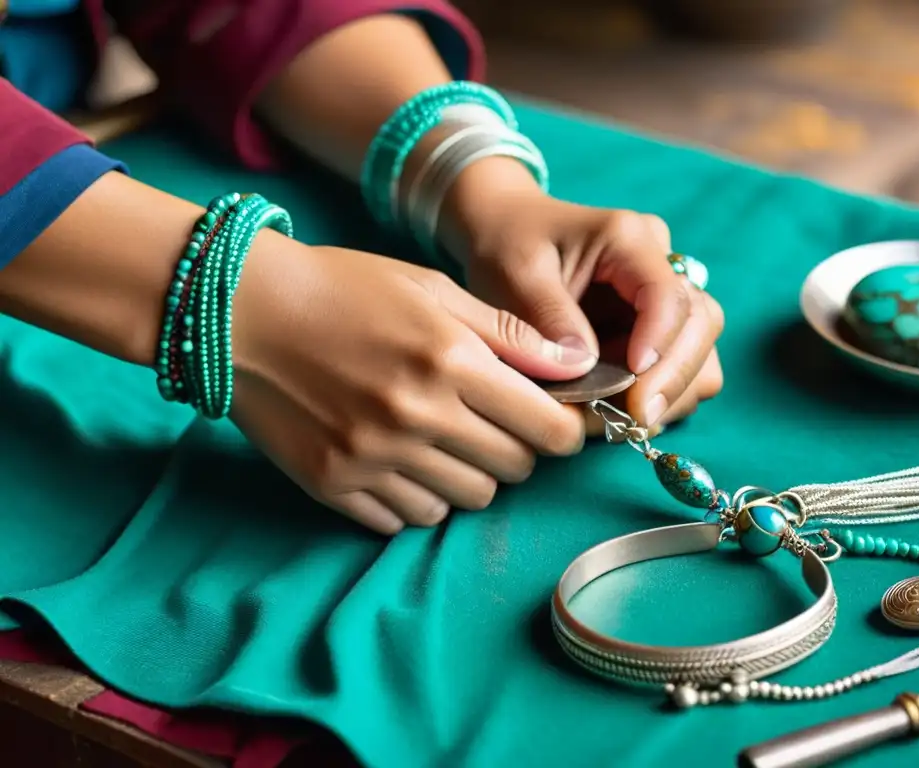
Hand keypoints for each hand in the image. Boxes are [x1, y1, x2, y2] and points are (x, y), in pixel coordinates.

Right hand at [230, 236, 592, 534]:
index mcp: (450, 361)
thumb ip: (509, 333)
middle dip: (519, 448)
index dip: (566, 429)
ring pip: (466, 500)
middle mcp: (416, 417)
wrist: (242, 311)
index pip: (549, 430)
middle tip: (493, 420)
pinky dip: (418, 496)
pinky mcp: (335, 486)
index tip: (557, 420)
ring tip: (442, 437)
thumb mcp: (433, 289)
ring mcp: (373, 458)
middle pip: (514, 470)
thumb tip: (576, 367)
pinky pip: (407, 519)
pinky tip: (401, 459)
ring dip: (469, 474)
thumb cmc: (344, 288)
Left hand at [446, 166, 723, 435]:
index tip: (632, 386)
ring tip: (625, 418)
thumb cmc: (507, 244)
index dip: (660, 344)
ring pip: (702, 349)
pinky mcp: (656, 326)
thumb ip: (550, 316)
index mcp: (628, 239)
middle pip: (702, 323)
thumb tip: (587, 365)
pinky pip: (682, 366)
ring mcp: (663, 295)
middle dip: (675, 377)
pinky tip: (624, 410)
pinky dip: (662, 393)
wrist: (505, 231)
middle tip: (636, 419)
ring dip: (673, 390)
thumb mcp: (516, 273)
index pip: (668, 295)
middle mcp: (660, 262)